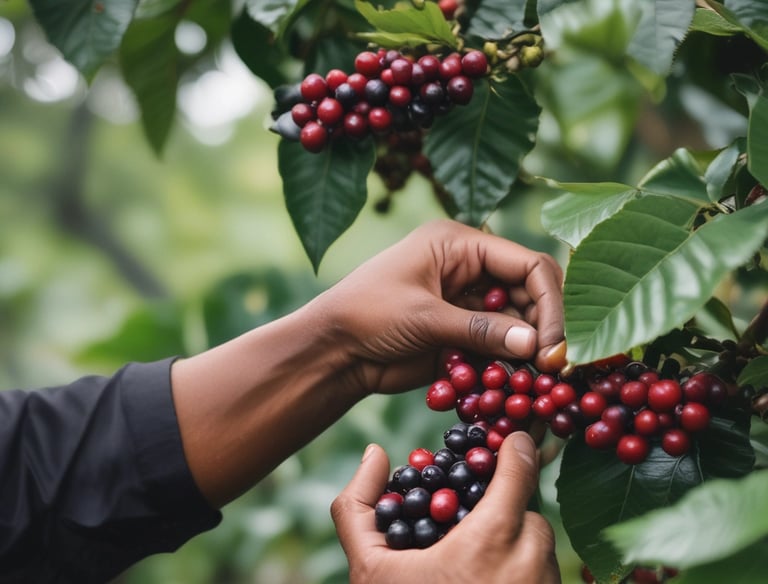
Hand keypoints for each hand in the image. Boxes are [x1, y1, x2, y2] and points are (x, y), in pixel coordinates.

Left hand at [315, 219, 564, 395]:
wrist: (332, 351)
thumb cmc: (367, 314)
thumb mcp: (423, 316)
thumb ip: (480, 330)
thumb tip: (536, 345)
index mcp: (460, 245)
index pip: (527, 264)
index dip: (550, 301)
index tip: (555, 343)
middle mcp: (470, 269)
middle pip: (528, 294)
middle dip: (542, 329)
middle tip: (550, 367)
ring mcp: (466, 303)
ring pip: (517, 325)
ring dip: (524, 352)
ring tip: (530, 380)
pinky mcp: (461, 334)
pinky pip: (497, 348)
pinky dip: (504, 366)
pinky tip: (507, 385)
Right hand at [331, 432, 560, 583]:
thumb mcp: (368, 568)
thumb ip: (359, 505)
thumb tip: (374, 452)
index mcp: (489, 544)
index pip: (521, 472)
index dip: (518, 449)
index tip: (513, 438)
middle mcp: (528, 568)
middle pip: (532, 513)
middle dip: (509, 507)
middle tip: (478, 515)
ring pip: (542, 549)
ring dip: (518, 544)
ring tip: (480, 562)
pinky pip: (544, 580)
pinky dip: (524, 573)